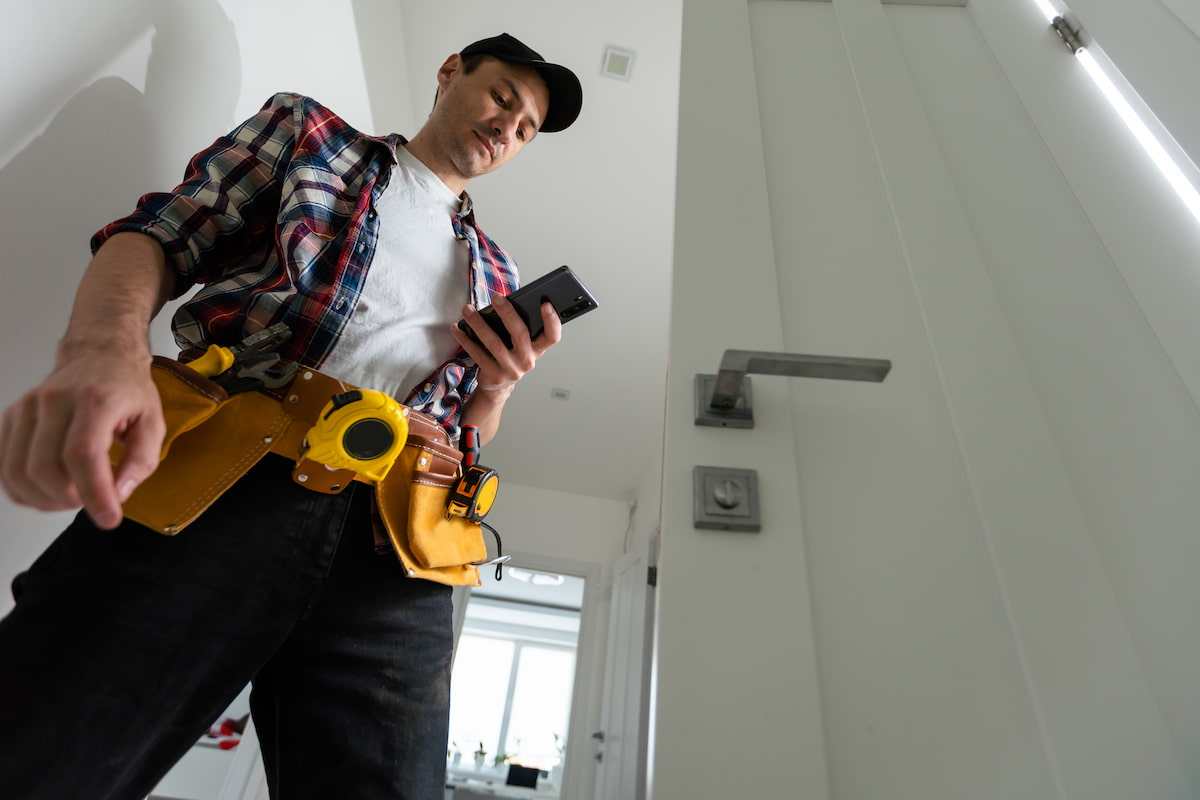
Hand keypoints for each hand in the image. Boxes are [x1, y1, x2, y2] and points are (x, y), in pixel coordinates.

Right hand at [0, 347, 164, 529]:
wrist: (100, 356)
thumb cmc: (127, 391)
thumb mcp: (153, 423)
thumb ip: (141, 461)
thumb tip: (117, 495)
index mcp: (96, 399)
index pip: (83, 454)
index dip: (93, 493)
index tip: (108, 519)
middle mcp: (55, 399)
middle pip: (45, 467)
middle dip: (69, 499)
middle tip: (93, 503)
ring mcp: (28, 407)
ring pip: (18, 470)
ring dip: (45, 499)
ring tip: (73, 499)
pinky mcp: (12, 417)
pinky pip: (5, 465)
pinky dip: (24, 490)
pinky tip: (49, 493)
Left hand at [451, 295, 562, 391]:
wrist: (498, 385)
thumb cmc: (510, 357)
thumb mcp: (520, 345)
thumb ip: (518, 327)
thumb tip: (502, 302)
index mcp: (537, 349)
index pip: (552, 336)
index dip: (552, 321)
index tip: (545, 304)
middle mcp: (527, 360)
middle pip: (520, 333)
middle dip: (507, 313)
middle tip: (496, 297)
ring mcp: (511, 369)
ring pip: (494, 342)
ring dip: (479, 324)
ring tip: (468, 310)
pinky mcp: (494, 374)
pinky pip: (478, 353)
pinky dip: (465, 339)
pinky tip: (457, 328)